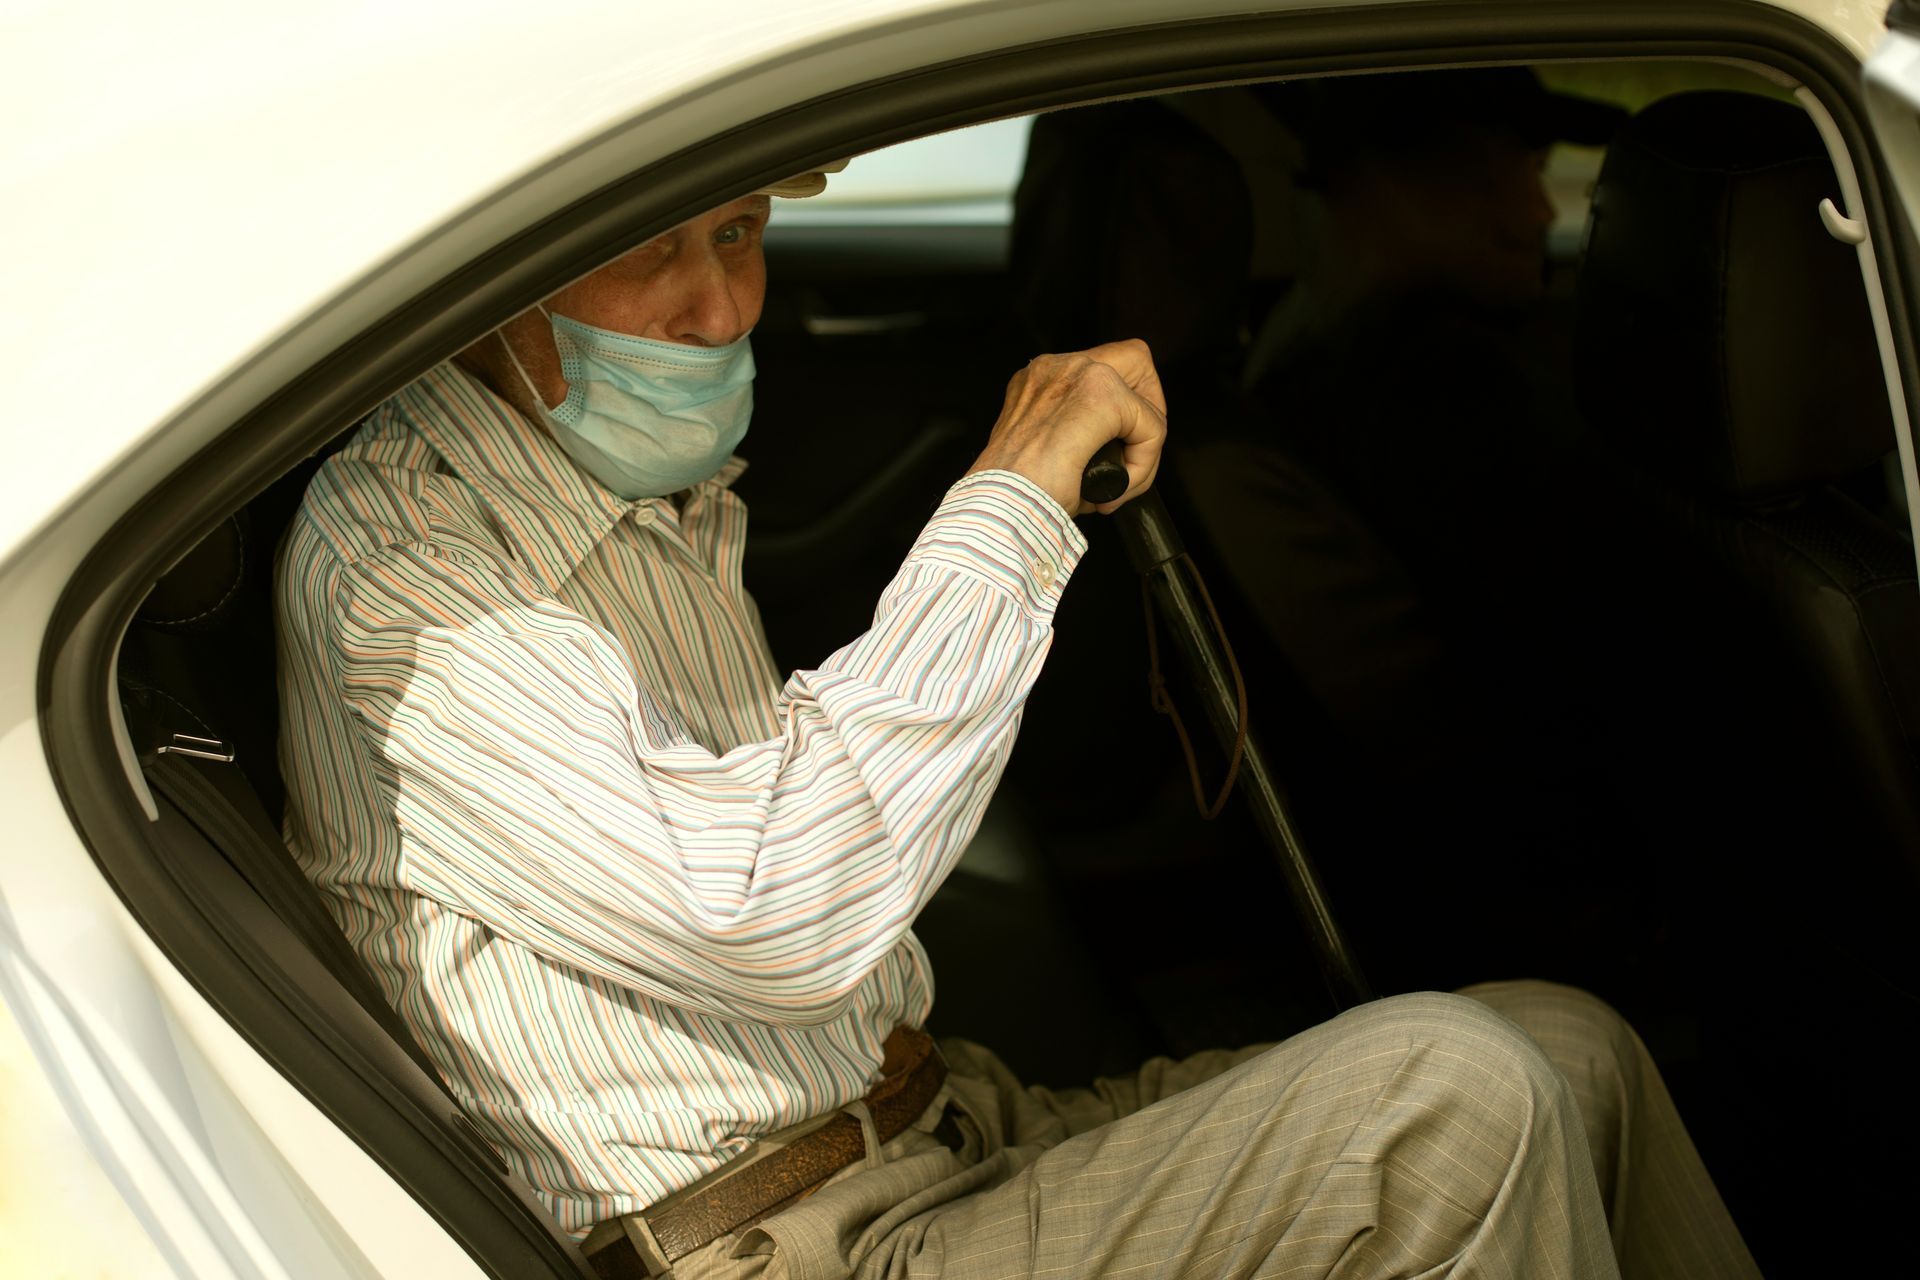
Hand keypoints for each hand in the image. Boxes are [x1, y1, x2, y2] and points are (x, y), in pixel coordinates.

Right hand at [966, 339, 1167, 515]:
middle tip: (1131, 455)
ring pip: (1146, 400)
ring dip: (1144, 447)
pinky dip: (1144, 463)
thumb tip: (1113, 458)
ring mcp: (1077, 374)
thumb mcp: (1038, 454)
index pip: (1101, 371)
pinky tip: (1116, 488)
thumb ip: (1070, 439)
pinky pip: (1152, 426)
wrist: (997, 507)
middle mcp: (1055, 368)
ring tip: (1120, 483)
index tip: (1112, 452)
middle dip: (1147, 412)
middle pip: (1135, 361)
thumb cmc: (1011, 495)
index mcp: (1037, 381)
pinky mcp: (1101, 397)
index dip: (1122, 410)